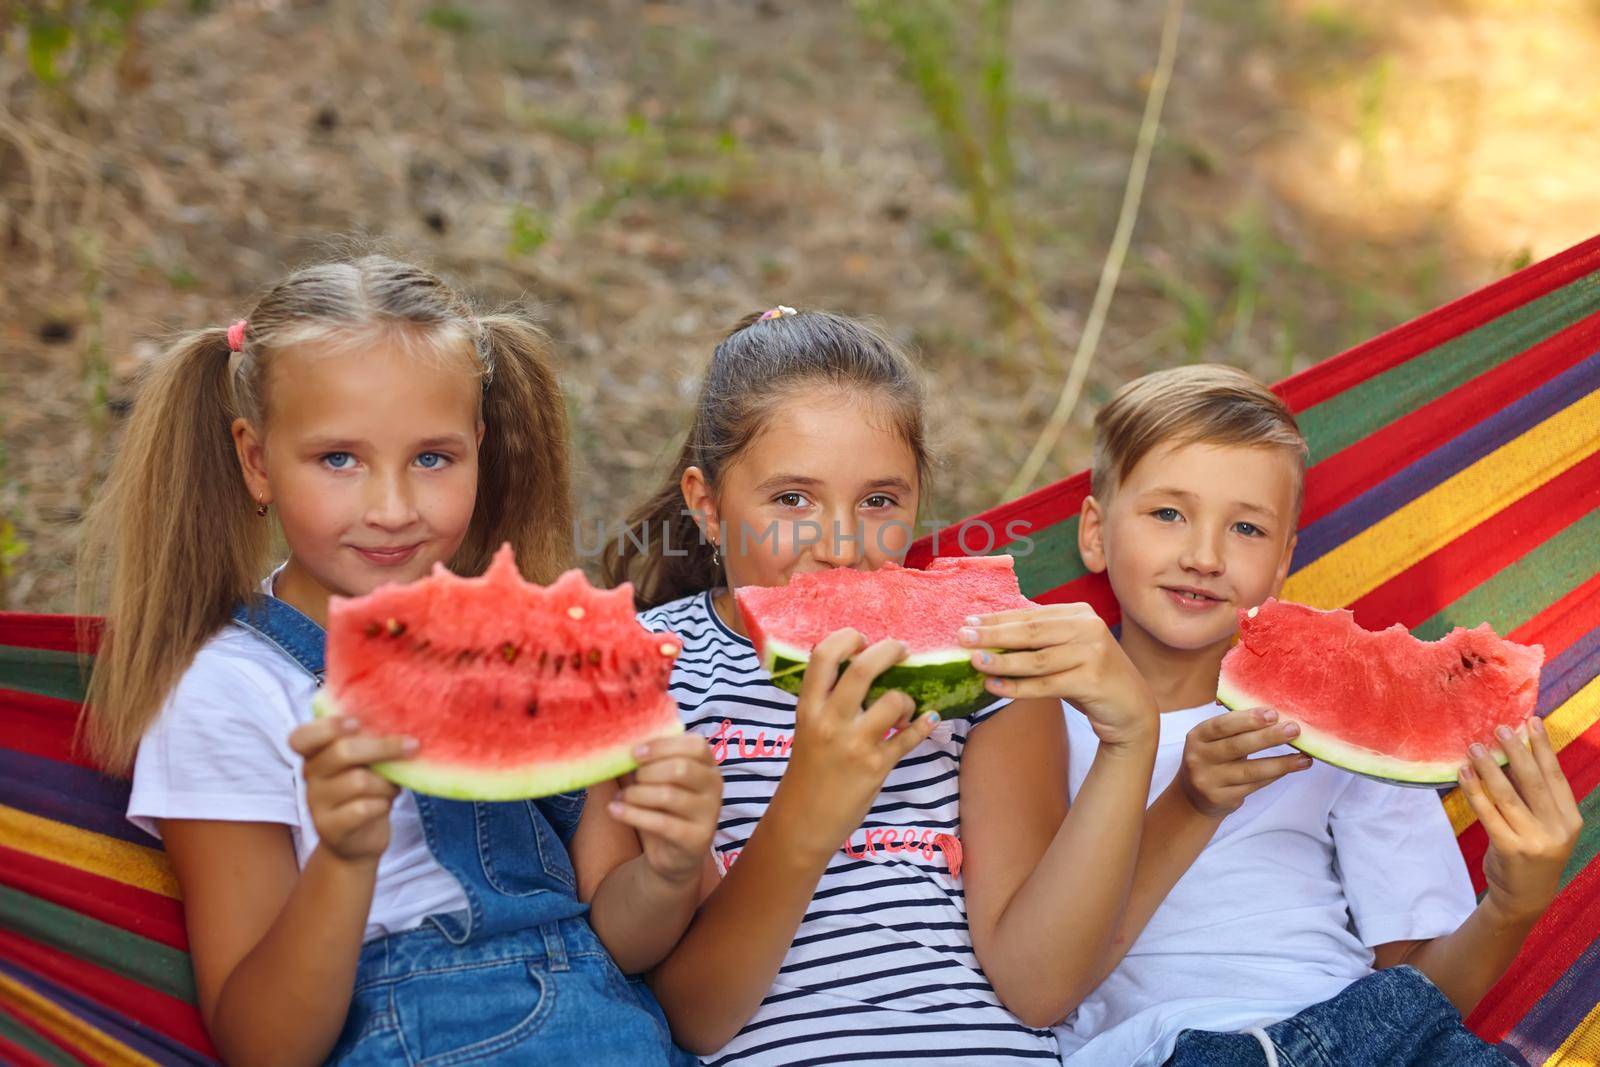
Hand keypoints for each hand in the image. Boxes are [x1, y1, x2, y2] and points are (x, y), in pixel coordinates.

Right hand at [289, 717, 412, 863]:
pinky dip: (382, 804)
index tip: (357, 722)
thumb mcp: (367, 763)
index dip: (328, 727)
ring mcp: (316, 804)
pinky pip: (362, 808)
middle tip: (412, 746)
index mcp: (315, 755)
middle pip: (341, 752)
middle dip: (383, 747)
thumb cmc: (368, 791)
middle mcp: (310, 777)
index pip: (301, 737)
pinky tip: (384, 805)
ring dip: (386, 783)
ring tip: (392, 788)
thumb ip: (371, 743)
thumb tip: (401, 723)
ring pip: (358, 781)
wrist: (360, 840)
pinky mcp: (330, 828)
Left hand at [609, 733, 721, 886]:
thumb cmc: (665, 809)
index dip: (663, 746)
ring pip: (668, 795)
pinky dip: (631, 814)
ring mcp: (709, 814)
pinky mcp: (696, 839)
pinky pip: (660, 823)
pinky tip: (614, 810)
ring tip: (621, 797)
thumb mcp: (661, 781)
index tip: (635, 753)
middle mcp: (715, 787)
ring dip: (636, 794)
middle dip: (647, 772)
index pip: (695, 745)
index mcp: (709, 766)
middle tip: (632, 780)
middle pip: (681, 768)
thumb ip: (650, 761)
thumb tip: (619, 742)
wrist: (675, 856)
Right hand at [776, 628, 940, 856]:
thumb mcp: (806, 728)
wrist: (803, 821)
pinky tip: (929, 720)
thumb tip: (861, 669)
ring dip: (907, 698)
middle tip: (901, 650)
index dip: (848, 638)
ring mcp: (854, 744)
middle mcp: (829, 721)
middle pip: (863, 668)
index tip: (863, 640)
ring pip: (893, 701)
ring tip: (905, 706)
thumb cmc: (807, 771)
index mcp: (808, 708)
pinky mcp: (876, 767)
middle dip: (889, 650)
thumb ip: (827, 701)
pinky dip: (925, 724)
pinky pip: (909, 737)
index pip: (823, 655)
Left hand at [959, 603, 1155, 748]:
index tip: (966, 623)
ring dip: (1002, 662)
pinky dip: (1017, 687)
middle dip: (993, 635)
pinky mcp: (1093, 680)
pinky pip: (1046, 684)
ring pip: (1036, 659)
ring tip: (974, 663)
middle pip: (1031, 632)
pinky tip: (994, 687)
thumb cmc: (1089, 677)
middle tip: (962, 638)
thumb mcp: (1066, 651)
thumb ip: (1037, 641)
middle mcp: (1088, 627)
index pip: (1030, 615)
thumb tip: (986, 636)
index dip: (996, 619)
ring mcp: (1093, 653)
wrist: (1131, 708)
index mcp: (1079, 613)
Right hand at [1175, 707, 1309, 817]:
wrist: (1194, 796)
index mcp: (1197, 736)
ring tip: (1304, 758)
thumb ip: (1235, 727)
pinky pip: (1254, 786)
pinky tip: (1290, 768)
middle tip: (1294, 730)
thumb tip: (1274, 713)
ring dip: (1280, 763)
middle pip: (1237, 746)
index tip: (1273, 713)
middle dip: (1268, 737)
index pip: (1222, 725)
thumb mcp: (1213, 739)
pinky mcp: (1220, 798)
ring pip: (1250, 770)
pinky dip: (1275, 776)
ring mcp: (1208, 780)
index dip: (1248, 719)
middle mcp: (1198, 758)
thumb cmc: (1213, 757)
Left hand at [1460, 716, 1581, 924]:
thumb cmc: (1533, 851)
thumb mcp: (1546, 826)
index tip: (1532, 721)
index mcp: (1571, 820)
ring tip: (1474, 747)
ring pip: (1507, 795)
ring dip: (1489, 768)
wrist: (1525, 896)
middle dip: (1516, 752)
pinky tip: (1464, 773)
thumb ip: (1536, 797)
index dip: (1543, 748)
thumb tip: (1513, 754)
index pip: (1555, 776)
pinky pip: (1488, 813)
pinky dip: (1474, 791)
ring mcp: (1534, 840)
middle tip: (1499, 728)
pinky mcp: (1510, 849)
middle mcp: (1557, 829)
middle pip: (1533, 782)